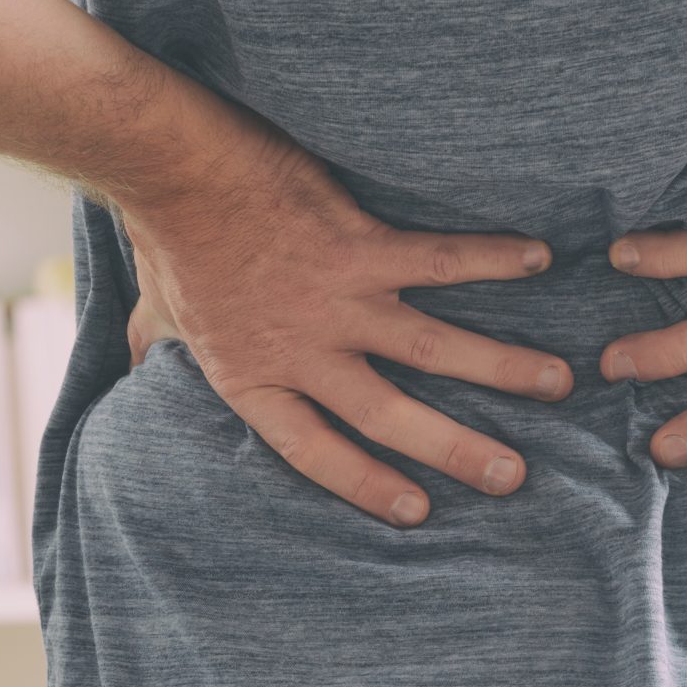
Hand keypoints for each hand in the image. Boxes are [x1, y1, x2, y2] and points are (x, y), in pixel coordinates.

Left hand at [116, 125, 572, 527]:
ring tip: (558, 383)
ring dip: (499, 368)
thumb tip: (128, 366)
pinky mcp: (360, 245)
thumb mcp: (152, 314)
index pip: (316, 452)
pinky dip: (489, 259)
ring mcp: (337, 302)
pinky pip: (437, 260)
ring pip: (431, 348)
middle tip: (513, 477)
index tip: (418, 512)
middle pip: (389, 416)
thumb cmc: (168, 241)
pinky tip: (538, 258)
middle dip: (456, 450)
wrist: (175, 174)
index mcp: (256, 381)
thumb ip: (151, 348)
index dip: (367, 483)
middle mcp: (305, 353)